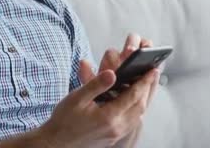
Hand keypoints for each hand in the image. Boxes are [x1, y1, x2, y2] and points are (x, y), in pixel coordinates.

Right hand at [38, 34, 158, 147]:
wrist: (56, 143)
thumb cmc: (63, 120)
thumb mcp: (77, 98)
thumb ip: (96, 84)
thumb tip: (112, 73)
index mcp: (108, 116)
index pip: (133, 96)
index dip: (144, 81)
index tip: (152, 69)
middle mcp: (116, 127)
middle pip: (140, 106)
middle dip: (148, 88)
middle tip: (153, 74)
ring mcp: (116, 134)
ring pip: (138, 115)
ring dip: (143, 99)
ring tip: (145, 85)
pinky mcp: (114, 137)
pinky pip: (132, 121)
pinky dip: (136, 109)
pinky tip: (133, 101)